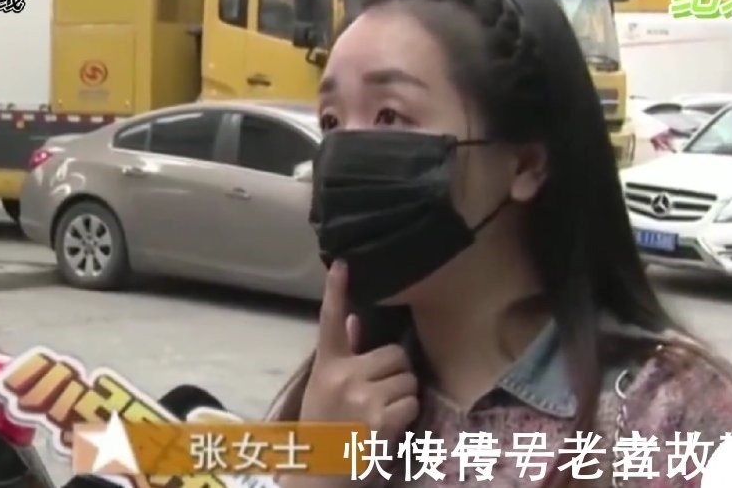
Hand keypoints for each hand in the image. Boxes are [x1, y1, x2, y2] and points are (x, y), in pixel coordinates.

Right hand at [299, 261, 419, 441]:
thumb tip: (357, 320)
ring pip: (408, 380)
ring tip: (382, 416)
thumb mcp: (326, 390)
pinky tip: (387, 430)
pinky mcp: (380, 417)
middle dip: (397, 374)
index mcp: (328, 366)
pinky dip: (406, 417)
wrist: (320, 472)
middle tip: (381, 397)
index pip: (331, 322)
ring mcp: (362, 395)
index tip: (341, 264)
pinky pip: (412, 403)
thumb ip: (345, 355)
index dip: (336, 291)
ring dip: (403, 398)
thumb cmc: (326, 431)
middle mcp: (343, 375)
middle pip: (395, 355)